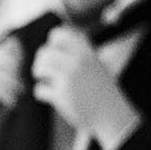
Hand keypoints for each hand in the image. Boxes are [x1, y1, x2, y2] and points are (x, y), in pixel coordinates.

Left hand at [31, 27, 140, 148]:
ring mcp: (69, 78)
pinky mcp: (62, 95)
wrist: (111, 115)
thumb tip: (52, 37)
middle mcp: (78, 62)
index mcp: (87, 52)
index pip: (58, 34)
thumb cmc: (101, 90)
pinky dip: (42, 93)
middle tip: (47, 71)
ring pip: (39, 68)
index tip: (55, 55)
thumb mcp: (95, 65)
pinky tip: (51, 96)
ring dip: (39, 75)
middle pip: (44, 52)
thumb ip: (77, 53)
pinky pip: (39, 89)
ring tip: (47, 81)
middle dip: (41, 62)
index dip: (51, 44)